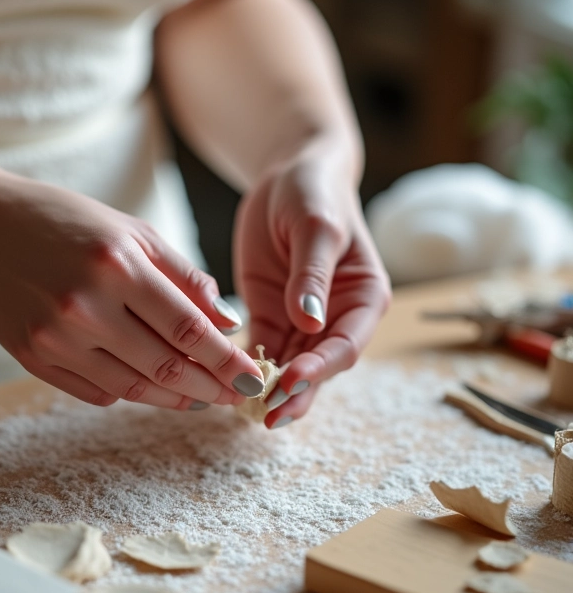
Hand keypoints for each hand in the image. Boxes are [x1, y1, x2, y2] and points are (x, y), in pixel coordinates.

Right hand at [0, 155, 265, 408]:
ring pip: (134, 388)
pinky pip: (97, 391)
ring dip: (176, 399)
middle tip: (239, 396)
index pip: (189, 329)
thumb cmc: (61, 220)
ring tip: (204, 397)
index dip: (227, 361)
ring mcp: (55, 338)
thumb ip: (183, 276)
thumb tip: (228, 322)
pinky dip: (132, 393)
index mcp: (117, 265)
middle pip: (167, 367)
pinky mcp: (33, 359)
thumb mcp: (129, 231)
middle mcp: (86, 307)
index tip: (254, 378)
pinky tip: (153, 387)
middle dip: (212, 388)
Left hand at [233, 139, 390, 426]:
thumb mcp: (316, 228)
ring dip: (270, 389)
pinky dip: (247, 368)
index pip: (345, 345)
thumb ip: (313, 275)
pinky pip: (261, 350)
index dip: (320, 368)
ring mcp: (302, 321)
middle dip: (295, 392)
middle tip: (268, 417)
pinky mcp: (271, 316)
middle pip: (318, 366)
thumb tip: (311, 321)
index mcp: (363, 299)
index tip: (292, 380)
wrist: (288, 175)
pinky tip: (228, 382)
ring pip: (288, 366)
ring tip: (246, 412)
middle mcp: (336, 318)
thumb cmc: (314, 194)